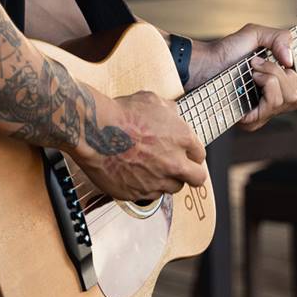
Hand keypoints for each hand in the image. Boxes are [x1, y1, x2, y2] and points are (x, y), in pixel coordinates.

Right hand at [75, 89, 206, 201]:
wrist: (96, 133)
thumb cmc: (121, 115)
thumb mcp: (152, 101)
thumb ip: (170, 111)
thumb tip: (173, 115)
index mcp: (182, 139)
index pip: (200, 155)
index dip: (192, 153)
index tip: (186, 153)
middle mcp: (174, 163)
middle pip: (197, 178)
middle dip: (192, 173)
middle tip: (181, 168)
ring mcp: (156, 181)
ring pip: (173, 188)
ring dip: (167, 180)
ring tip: (153, 168)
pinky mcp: (138, 194)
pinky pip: (149, 195)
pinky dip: (146, 187)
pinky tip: (136, 174)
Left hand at [191, 23, 296, 130]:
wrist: (206, 63)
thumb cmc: (227, 51)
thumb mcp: (256, 33)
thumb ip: (281, 38)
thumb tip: (292, 62)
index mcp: (278, 91)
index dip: (296, 80)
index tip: (279, 68)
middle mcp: (272, 106)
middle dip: (283, 74)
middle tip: (259, 67)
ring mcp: (263, 115)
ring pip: (289, 98)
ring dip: (273, 76)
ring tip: (253, 72)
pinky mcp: (251, 120)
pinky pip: (273, 103)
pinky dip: (267, 84)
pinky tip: (251, 80)